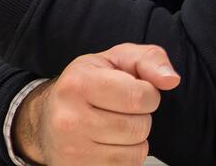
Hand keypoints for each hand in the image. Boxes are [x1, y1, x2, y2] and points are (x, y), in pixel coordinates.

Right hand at [14, 44, 180, 165]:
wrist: (45, 121)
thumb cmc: (84, 86)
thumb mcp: (113, 60)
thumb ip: (148, 59)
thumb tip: (171, 79)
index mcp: (78, 83)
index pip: (140, 96)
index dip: (148, 94)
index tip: (134, 90)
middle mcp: (70, 118)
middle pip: (140, 126)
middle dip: (140, 117)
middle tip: (119, 109)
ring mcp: (73, 150)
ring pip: (137, 152)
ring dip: (134, 139)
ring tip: (113, 126)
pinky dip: (125, 157)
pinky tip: (107, 143)